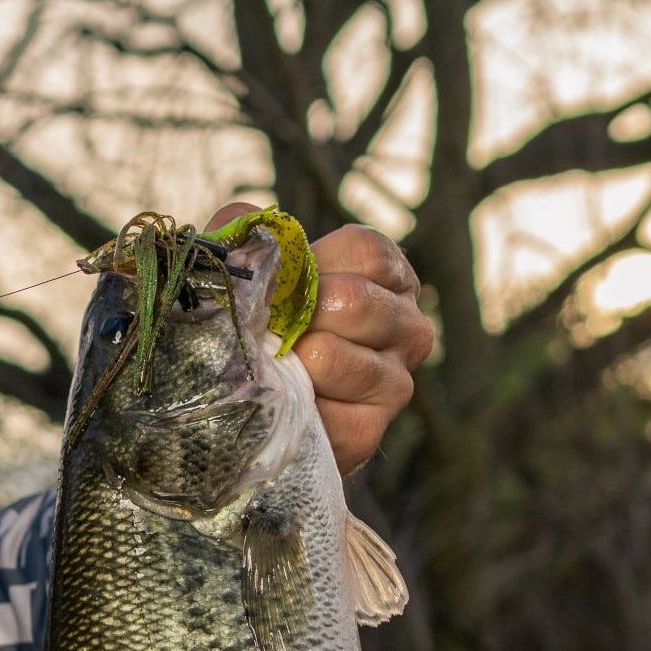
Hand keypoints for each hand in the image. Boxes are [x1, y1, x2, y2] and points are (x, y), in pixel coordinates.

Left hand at [206, 203, 431, 474]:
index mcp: (386, 278)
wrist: (245, 412)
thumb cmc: (256, 327)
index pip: (369, 252)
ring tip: (268, 366)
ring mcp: (395, 381)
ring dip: (288, 362)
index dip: (314, 265)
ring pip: (338, 357)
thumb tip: (244, 220)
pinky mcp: (370, 430)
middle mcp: (406, 326)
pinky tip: (279, 404)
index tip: (277, 286)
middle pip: (356, 300)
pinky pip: (330, 415)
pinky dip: (292, 408)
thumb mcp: (248, 274)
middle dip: (296, 315)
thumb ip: (244, 237)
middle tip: (266, 330)